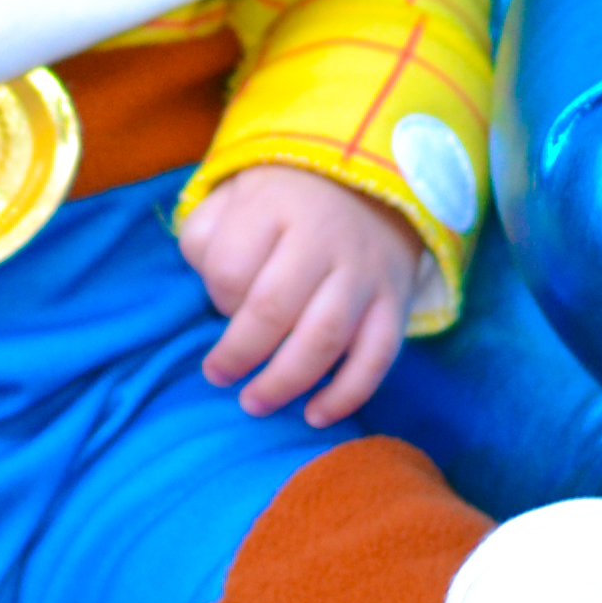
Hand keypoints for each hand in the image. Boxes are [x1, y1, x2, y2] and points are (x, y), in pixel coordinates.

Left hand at [179, 164, 421, 425]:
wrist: (369, 186)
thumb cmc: (282, 206)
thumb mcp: (233, 198)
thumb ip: (204, 235)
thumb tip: (211, 288)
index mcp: (276, 205)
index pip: (231, 267)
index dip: (217, 297)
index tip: (221, 302)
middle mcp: (326, 235)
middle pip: (274, 308)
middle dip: (240, 354)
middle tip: (218, 376)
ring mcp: (365, 271)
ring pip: (325, 338)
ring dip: (285, 382)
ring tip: (255, 403)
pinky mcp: (397, 301)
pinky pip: (378, 357)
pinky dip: (347, 395)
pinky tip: (316, 415)